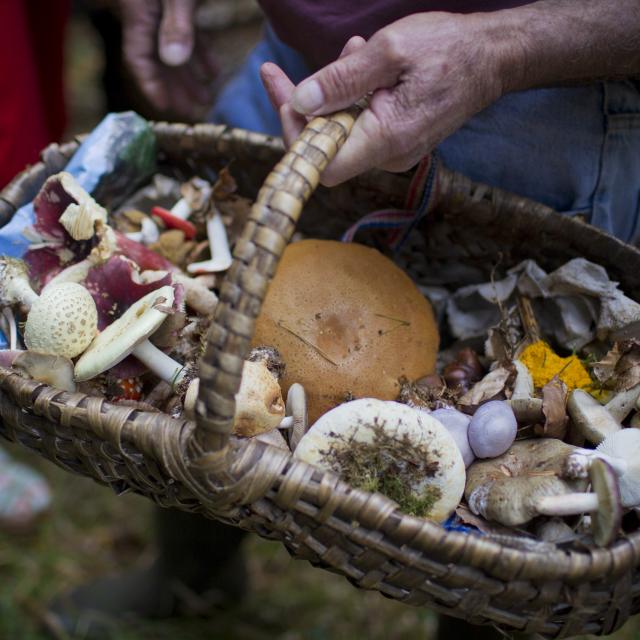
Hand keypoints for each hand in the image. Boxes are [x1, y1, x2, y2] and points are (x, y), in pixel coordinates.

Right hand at [120, 0, 218, 121]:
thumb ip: (176, 25)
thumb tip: (174, 60)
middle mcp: (146, 14)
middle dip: (174, 88)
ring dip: (189, 76)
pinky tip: (213, 72)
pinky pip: (186, 32)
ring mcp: (161, 7)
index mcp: (139, 14)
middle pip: (156, 59)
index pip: (137, 58)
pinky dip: (199, 53)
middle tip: (191, 113)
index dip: (150, 86)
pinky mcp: (178, 0)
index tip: (165, 107)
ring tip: (206, 99)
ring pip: (173, 49)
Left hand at [261, 12, 511, 185]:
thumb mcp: (390, 51)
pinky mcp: (396, 141)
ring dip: (330, 96)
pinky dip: (350, 99)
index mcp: (386, 139)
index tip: (285, 99)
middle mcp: (388, 156)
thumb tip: (300, 102)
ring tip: (350, 51)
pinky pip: (358, 127)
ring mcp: (393, 151)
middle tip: (280, 72)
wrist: (493, 59)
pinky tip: (361, 65)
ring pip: (340, 134)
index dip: (297, 137)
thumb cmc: (448, 49)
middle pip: (325, 149)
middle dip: (303, 109)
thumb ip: (342, 79)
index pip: (323, 164)